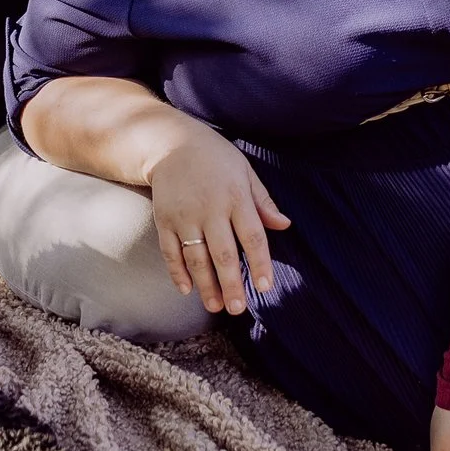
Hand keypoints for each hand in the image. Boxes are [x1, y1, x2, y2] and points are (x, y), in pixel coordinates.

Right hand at [145, 123, 291, 316]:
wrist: (171, 142)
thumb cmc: (216, 159)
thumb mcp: (245, 173)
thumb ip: (263, 202)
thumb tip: (285, 226)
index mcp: (235, 196)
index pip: (252, 236)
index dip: (260, 263)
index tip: (266, 287)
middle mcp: (210, 208)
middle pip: (223, 253)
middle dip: (231, 283)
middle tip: (237, 309)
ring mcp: (184, 215)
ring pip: (196, 257)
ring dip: (206, 285)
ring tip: (216, 307)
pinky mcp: (164, 219)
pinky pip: (170, 251)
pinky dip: (177, 272)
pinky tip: (187, 290)